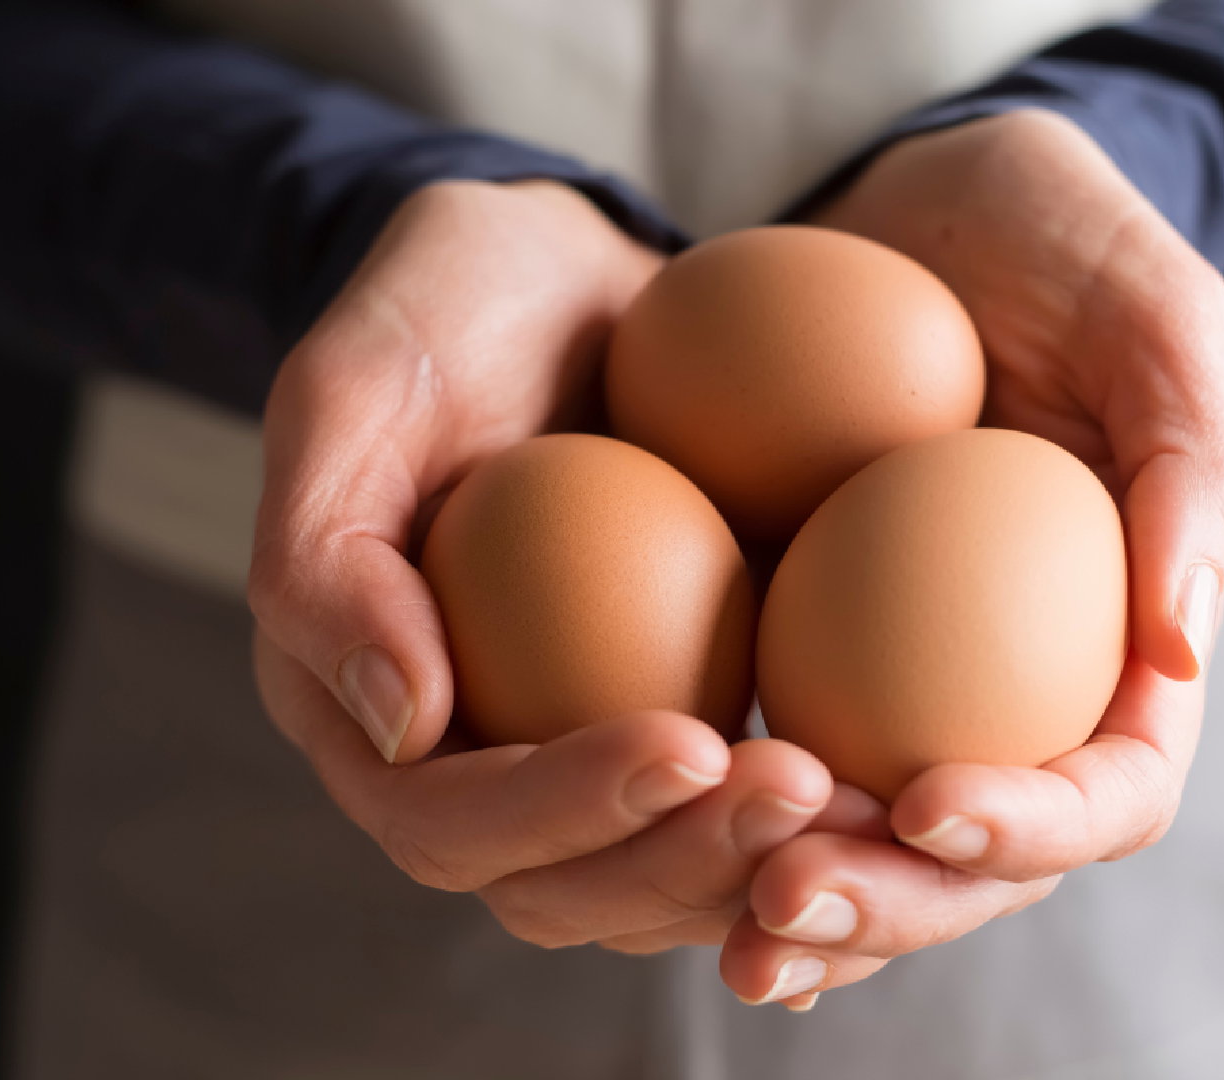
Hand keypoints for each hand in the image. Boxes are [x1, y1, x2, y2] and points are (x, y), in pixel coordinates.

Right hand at [248, 180, 835, 954]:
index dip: (564, 811)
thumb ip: (330, 564)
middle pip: (566, 889)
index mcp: (368, 716)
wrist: (549, 273)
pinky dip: (808, 824)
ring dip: (759, 862)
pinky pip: (730, 807)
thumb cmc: (433, 316)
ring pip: (659, 878)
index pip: (449, 822)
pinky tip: (893, 799)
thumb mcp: (350, 396)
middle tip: (804, 788)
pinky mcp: (671, 714)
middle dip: (683, 861)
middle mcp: (469, 764)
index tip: (688, 744)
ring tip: (868, 801)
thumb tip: (409, 727)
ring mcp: (575, 748)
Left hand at [719, 110, 1223, 1007]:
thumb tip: (1178, 643)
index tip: (927, 800)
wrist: (923, 208)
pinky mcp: (803, 657)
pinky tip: (653, 854)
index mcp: (1127, 649)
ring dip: (798, 904)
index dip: (1033, 826)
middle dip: (891, 905)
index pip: (1112, 789)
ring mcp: (904, 689)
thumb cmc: (1060, 242)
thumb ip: (1190, 459)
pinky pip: (769, 773)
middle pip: (978, 866)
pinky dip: (719, 835)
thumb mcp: (1150, 310)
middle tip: (781, 899)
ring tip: (719, 920)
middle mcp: (1018, 697)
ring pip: (868, 851)